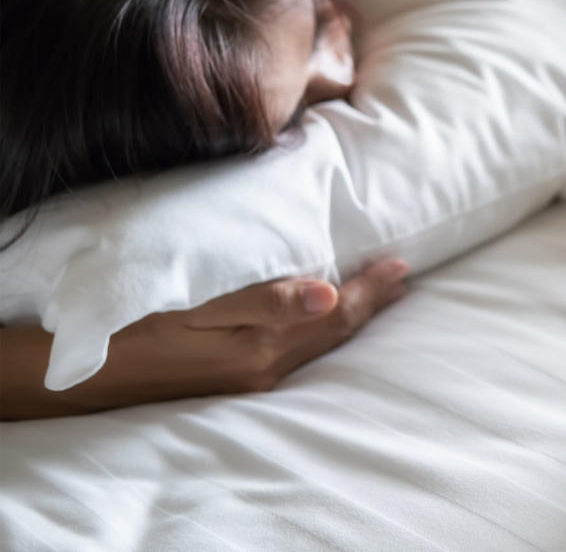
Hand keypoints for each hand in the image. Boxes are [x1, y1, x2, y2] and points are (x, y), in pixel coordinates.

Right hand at [1, 257, 409, 418]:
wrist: (87, 370)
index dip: (371, 289)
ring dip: (349, 317)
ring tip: (374, 295)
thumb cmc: (140, 323)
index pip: (336, 313)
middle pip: (335, 332)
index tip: (401, 264)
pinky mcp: (234, 377)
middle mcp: (266, 368)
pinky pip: (296, 349)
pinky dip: (319, 329)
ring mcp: (251, 377)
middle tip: (402, 278)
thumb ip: (268, 299)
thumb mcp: (200, 305)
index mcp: (265, 347)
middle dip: (370, 303)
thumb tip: (331, 295)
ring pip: (318, 343)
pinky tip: (320, 319)